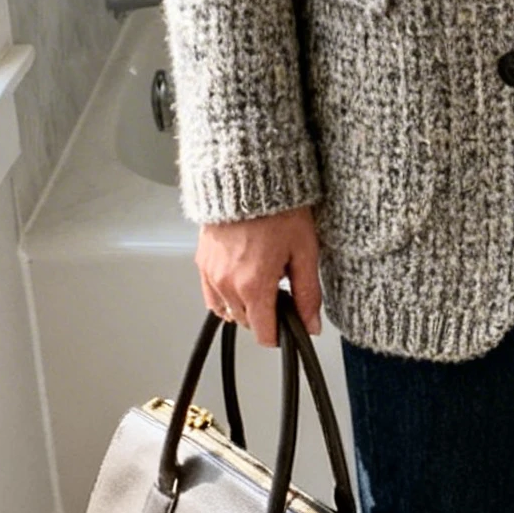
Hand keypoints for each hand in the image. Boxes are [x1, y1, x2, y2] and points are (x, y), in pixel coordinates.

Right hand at [196, 206, 322, 345]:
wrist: (249, 178)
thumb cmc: (278, 209)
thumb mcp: (304, 252)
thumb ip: (308, 293)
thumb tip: (311, 325)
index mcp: (254, 286)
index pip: (265, 335)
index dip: (281, 333)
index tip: (290, 321)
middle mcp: (228, 284)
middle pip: (248, 323)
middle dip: (266, 314)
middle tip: (281, 289)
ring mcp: (211, 274)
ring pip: (229, 311)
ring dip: (245, 305)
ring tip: (261, 279)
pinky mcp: (202, 262)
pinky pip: (211, 296)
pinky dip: (226, 295)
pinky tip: (241, 277)